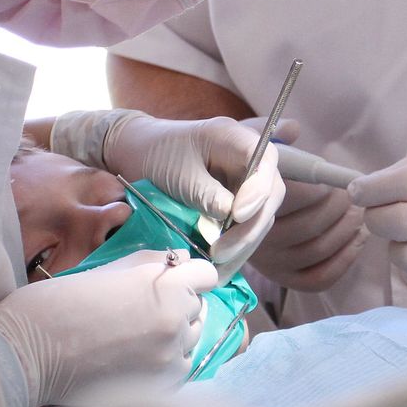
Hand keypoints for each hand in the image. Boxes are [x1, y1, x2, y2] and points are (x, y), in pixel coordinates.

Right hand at [0, 250, 215, 406]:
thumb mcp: (111, 269)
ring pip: (192, 339)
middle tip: (142, 310)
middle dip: (178, 304)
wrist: (27, 352)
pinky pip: (182, 368)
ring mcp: (170, 355)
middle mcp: (175, 318)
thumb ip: (152, 263)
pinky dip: (167, 363)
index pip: (206, 275)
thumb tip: (181, 261)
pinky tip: (138, 359)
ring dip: (174, 335)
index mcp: (164, 283)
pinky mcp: (159, 386)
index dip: (190, 276)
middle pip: (197, 307)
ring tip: (137, 336)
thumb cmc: (61, 302)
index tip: (176, 281)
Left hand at [51, 110, 284, 281]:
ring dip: (243, 245)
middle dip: (250, 227)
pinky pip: (245, 227)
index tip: (238, 215)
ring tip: (216, 268)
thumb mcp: (177, 173)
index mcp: (233, 138)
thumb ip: (207, 193)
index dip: (259, 188)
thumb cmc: (154, 155)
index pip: (266, 160)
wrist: (136, 156)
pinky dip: (235, 249)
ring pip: (260, 216)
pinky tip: (219, 268)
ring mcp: (243, 182)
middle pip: (270, 193)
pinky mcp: (235, 203)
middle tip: (220, 252)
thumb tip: (232, 218)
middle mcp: (246, 160)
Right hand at [234, 118, 364, 290]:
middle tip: (351, 193)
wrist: (219, 197)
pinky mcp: (280, 277)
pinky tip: (358, 239)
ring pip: (318, 250)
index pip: (291, 197)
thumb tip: (293, 129)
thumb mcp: (248, 139)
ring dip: (348, 229)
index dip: (323, 189)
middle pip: (311, 225)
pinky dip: (344, 261)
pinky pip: (318, 278)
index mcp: (247, 200)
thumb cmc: (241, 162)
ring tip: (358, 210)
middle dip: (340, 206)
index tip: (341, 181)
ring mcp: (267, 261)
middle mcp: (255, 236)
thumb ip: (269, 132)